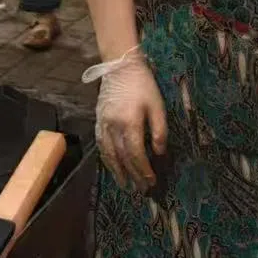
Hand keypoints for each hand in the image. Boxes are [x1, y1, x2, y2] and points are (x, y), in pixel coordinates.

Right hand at [95, 50, 167, 192]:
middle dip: (132, 175)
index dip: (143, 170)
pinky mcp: (98, 120)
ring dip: (117, 171)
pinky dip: (106, 158)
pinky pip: (101, 144)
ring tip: (125, 185)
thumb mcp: (158, 106)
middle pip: (122, 157)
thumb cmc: (143, 85)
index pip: (136, 154)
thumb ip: (159, 130)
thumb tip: (159, 153)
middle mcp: (113, 126)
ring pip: (108, 153)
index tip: (151, 181)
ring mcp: (103, 124)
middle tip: (141, 190)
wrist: (120, 67)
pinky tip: (111, 165)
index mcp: (130, 122)